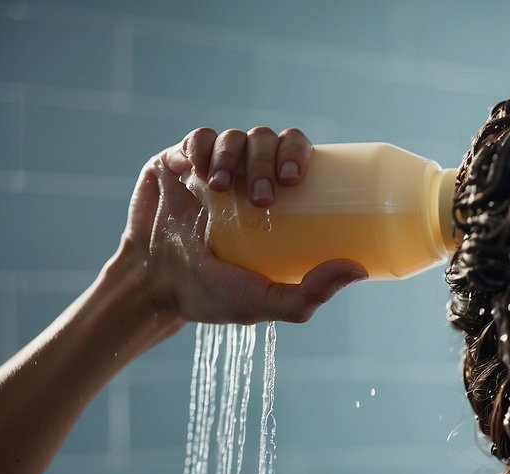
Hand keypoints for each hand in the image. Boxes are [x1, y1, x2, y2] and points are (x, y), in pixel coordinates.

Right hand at [119, 126, 366, 325]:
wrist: (151, 288)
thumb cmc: (214, 296)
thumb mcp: (263, 300)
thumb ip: (308, 294)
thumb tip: (358, 271)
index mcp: (276, 197)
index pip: (297, 157)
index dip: (300, 154)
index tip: (295, 179)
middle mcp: (247, 176)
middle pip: (269, 141)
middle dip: (268, 158)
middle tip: (262, 196)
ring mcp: (212, 167)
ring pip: (235, 137)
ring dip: (234, 155)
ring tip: (223, 189)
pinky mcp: (176, 163)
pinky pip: (196, 139)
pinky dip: (201, 147)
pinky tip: (200, 169)